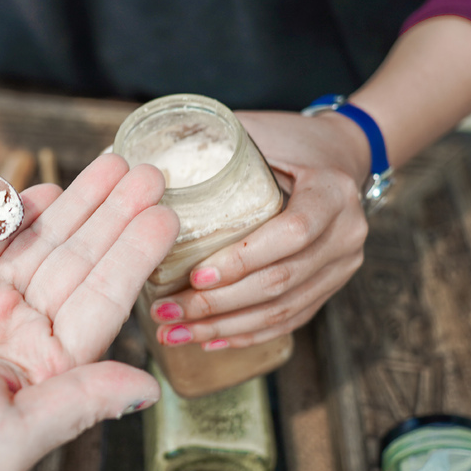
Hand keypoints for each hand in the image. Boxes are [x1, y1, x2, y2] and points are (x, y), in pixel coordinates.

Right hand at [0, 154, 177, 470]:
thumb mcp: (6, 435)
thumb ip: (78, 402)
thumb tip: (148, 387)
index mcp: (43, 376)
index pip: (101, 306)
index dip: (134, 258)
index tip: (166, 216)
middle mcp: (19, 337)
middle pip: (79, 265)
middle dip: (115, 217)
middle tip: (151, 172)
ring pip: (41, 243)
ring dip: (79, 204)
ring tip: (117, 166)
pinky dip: (19, 210)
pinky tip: (52, 188)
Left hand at [146, 110, 369, 347]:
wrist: (339, 154)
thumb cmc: (288, 139)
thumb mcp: (257, 129)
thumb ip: (209, 142)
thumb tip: (125, 157)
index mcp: (331, 192)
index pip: (292, 233)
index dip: (243, 258)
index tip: (196, 275)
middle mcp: (346, 235)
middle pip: (281, 281)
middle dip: (218, 304)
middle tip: (166, 311)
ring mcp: (341, 266)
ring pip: (282, 309)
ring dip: (224, 327)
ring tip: (175, 332)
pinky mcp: (330, 287)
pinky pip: (289, 319)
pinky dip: (247, 334)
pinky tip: (209, 340)